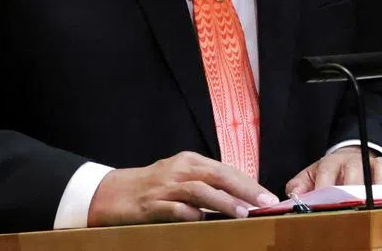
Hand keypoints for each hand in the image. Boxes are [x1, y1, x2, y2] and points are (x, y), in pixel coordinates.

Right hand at [87, 151, 278, 225]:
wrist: (112, 193)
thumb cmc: (152, 187)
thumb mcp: (181, 178)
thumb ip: (206, 185)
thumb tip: (240, 197)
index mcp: (190, 161)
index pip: (226, 169)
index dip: (249, 182)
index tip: (268, 196)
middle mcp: (180, 169)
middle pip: (218, 175)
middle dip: (244, 189)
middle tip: (266, 201)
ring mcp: (166, 187)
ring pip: (200, 191)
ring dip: (224, 201)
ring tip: (244, 212)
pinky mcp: (152, 205)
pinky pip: (174, 209)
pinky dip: (190, 214)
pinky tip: (203, 221)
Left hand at [285, 146, 381, 195]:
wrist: (354, 158)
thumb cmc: (333, 173)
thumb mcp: (313, 175)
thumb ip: (301, 185)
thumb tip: (294, 195)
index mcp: (333, 161)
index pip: (327, 169)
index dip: (324, 185)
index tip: (322, 200)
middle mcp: (357, 160)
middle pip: (355, 169)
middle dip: (351, 188)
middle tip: (349, 206)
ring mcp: (379, 165)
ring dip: (379, 186)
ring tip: (374, 204)